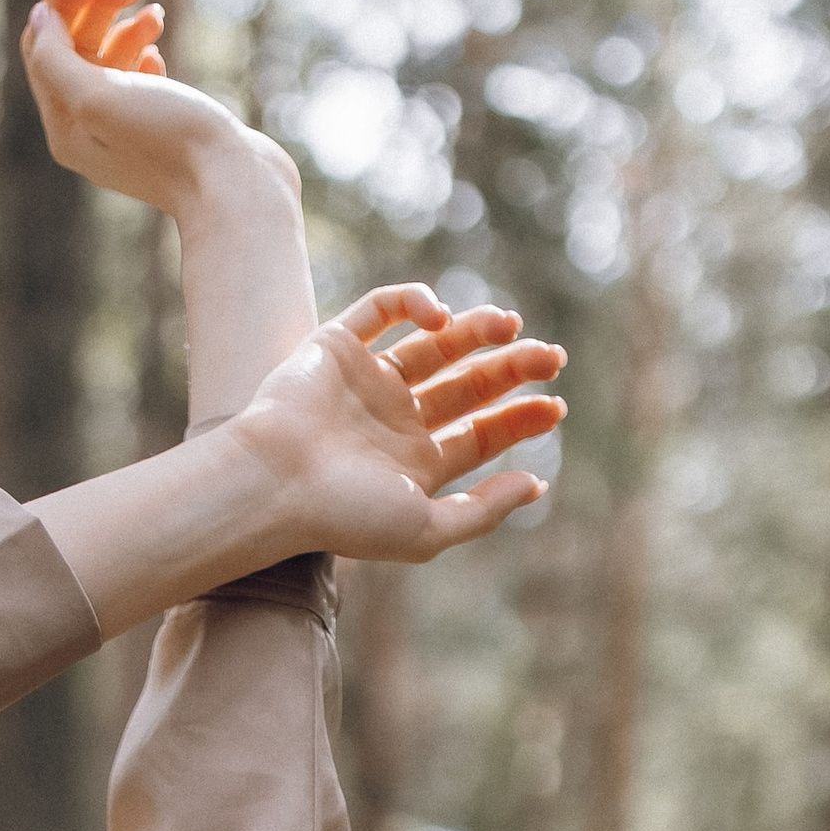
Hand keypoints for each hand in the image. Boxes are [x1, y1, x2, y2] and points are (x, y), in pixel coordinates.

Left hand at [20, 0, 297, 227]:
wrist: (234, 184)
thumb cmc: (168, 140)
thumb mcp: (98, 97)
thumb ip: (55, 59)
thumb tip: (38, 18)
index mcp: (64, 126)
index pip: (43, 43)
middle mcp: (87, 130)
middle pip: (76, 45)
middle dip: (102, 1)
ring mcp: (124, 128)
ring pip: (108, 56)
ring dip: (126, 19)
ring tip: (156, 9)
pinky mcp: (159, 125)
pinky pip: (135, 76)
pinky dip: (142, 49)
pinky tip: (158, 44)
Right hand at [233, 287, 565, 563]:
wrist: (273, 482)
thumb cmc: (343, 515)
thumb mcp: (425, 529)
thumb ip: (482, 512)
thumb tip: (535, 485)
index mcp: (413, 465)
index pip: (480, 434)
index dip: (521, 418)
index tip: (556, 405)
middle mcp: (393, 422)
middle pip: (467, 386)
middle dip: (511, 370)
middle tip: (551, 357)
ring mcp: (366, 382)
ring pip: (434, 344)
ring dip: (476, 331)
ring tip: (509, 326)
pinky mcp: (337, 346)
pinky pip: (383, 308)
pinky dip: (415, 301)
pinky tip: (441, 316)